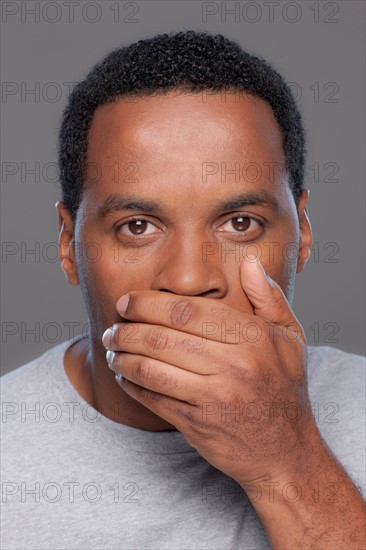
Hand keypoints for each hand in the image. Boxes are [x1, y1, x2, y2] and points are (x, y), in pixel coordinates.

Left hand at [103, 258, 319, 486]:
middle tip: (113, 325)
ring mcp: (213, 398)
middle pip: (162, 338)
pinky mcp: (197, 425)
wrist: (285, 452)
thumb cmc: (284, 388)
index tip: (128, 301)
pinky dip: (130, 384)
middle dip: (127, 328)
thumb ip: (269, 298)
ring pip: (151, 368)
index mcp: (252, 338)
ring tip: (111, 348)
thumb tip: (249, 265)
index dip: (148, 303)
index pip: (187, 311)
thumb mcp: (291, 338)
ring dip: (121, 356)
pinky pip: (152, 398)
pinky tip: (123, 374)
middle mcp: (233, 366)